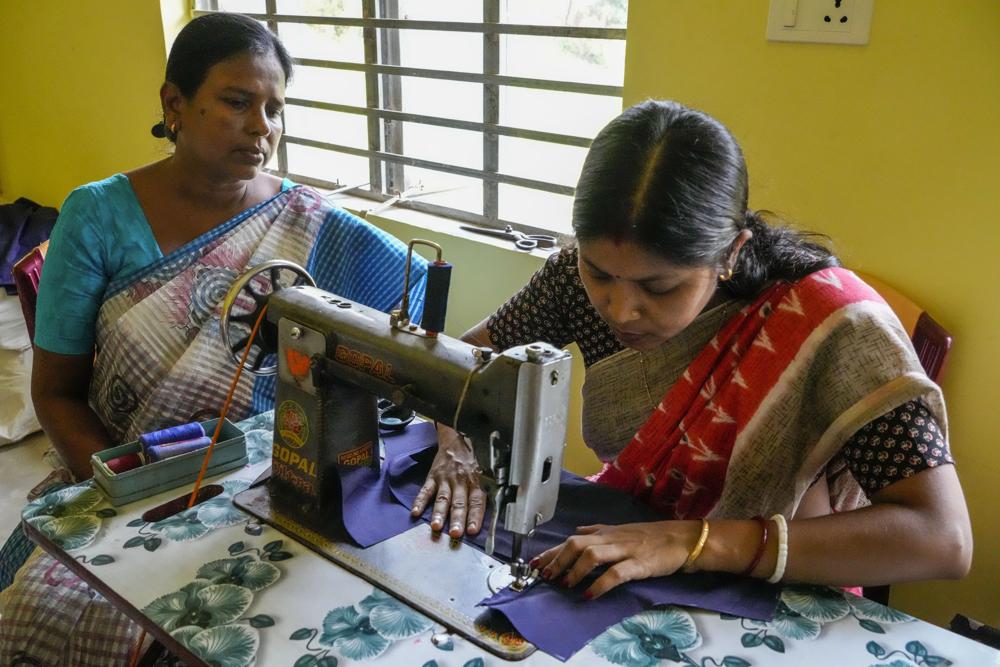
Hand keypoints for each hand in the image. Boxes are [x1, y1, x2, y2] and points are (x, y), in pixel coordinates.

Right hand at [411, 425, 486, 537]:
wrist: (455, 441)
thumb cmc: (471, 462)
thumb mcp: (483, 474)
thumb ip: (483, 493)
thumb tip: (488, 515)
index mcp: (475, 482)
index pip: (476, 502)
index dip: (475, 517)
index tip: (473, 531)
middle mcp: (460, 481)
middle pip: (459, 502)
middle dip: (457, 519)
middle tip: (455, 533)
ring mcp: (445, 479)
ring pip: (442, 498)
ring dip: (439, 513)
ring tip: (436, 526)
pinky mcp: (432, 477)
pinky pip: (425, 490)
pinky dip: (420, 501)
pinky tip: (415, 512)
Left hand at [531, 520, 702, 598]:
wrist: (683, 539)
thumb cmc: (653, 536)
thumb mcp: (622, 529)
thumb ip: (598, 530)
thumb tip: (577, 530)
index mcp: (606, 532)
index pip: (572, 539)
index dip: (552, 551)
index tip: (535, 564)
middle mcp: (612, 538)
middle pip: (577, 544)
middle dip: (558, 560)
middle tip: (545, 576)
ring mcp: (625, 550)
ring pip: (592, 554)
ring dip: (574, 571)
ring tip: (564, 585)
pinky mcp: (639, 564)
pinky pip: (615, 573)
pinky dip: (599, 584)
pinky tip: (589, 594)